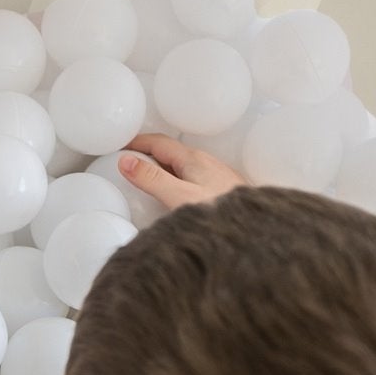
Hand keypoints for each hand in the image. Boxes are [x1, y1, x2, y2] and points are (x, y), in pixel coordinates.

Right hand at [117, 132, 246, 209]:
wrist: (255, 233)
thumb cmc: (219, 216)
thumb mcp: (178, 197)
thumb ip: (151, 179)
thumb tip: (126, 161)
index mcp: (193, 160)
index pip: (159, 142)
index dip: (137, 142)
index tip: (120, 146)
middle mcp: (206, 163)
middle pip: (171, 153)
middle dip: (148, 154)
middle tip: (128, 163)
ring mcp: (215, 176)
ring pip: (182, 166)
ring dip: (162, 169)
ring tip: (146, 181)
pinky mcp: (221, 191)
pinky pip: (192, 179)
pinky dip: (175, 181)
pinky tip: (174, 196)